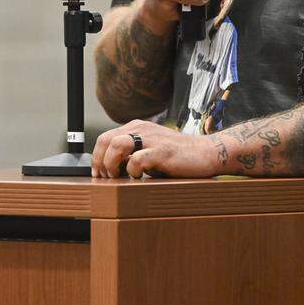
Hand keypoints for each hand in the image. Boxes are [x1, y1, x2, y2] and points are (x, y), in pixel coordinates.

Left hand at [91, 120, 219, 178]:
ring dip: (112, 164)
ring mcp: (152, 139)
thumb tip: (110, 168)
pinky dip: (133, 171)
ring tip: (119, 176)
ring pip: (117, 145)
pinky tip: (141, 177)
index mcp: (137, 127)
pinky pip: (137, 159)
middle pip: (106, 140)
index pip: (105, 138)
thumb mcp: (151, 149)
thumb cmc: (178, 156)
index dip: (97, 157)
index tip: (100, 173)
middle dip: (100, 161)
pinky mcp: (162, 151)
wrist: (207, 153)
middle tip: (107, 177)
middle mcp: (142, 129)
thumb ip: (133, 153)